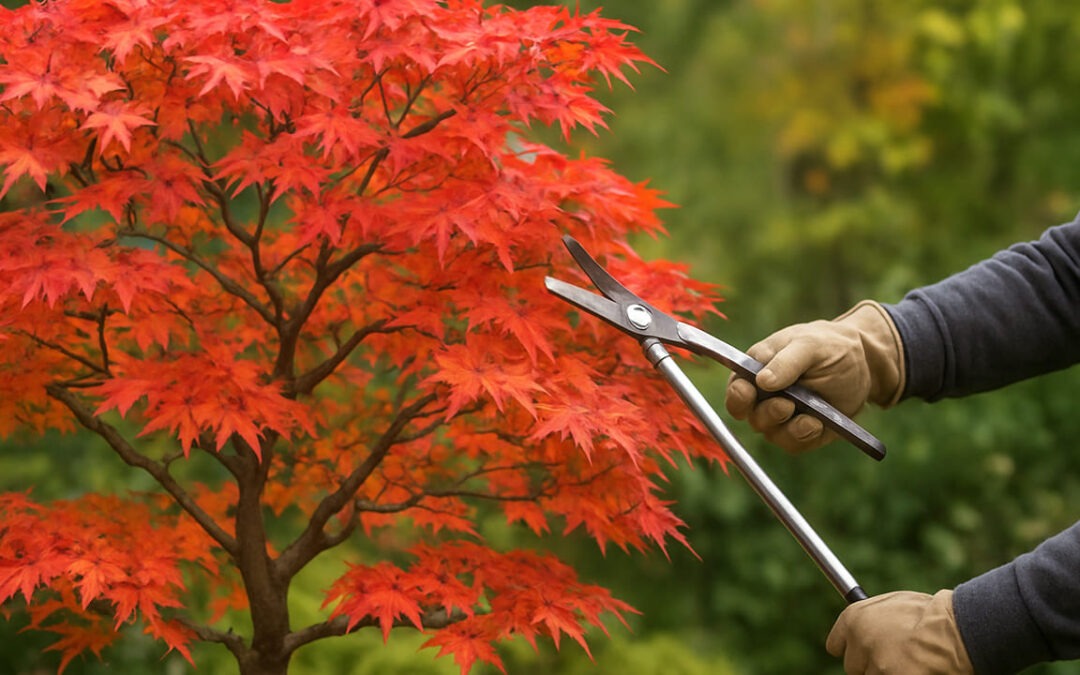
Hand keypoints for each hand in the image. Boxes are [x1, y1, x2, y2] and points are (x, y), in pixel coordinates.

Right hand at [724, 300, 902, 452]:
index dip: (737, 397)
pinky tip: (819, 424)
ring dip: (790, 428)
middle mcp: (764, 398)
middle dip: (769, 414)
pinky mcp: (801, 433)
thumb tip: (761, 381)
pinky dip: (806, 436)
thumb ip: (786, 361)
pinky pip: (794, 444)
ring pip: (773, 434)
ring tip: (812, 417)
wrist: (861, 363)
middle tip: (786, 405)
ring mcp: (782, 418)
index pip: (736, 391)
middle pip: (752, 417)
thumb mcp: (810, 345)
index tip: (748, 394)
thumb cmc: (829, 346)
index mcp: (756, 372)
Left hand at [827, 590, 973, 674]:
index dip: (850, 650)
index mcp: (854, 619)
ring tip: (911, 662)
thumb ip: (874, 617)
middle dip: (870, 665)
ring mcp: (874, 666)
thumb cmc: (929, 614)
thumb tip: (868, 625)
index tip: (860, 653)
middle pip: (853, 667)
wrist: (953, 629)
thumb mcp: (893, 604)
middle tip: (891, 660)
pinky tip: (918, 669)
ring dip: (888, 672)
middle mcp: (858, 643)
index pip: (835, 645)